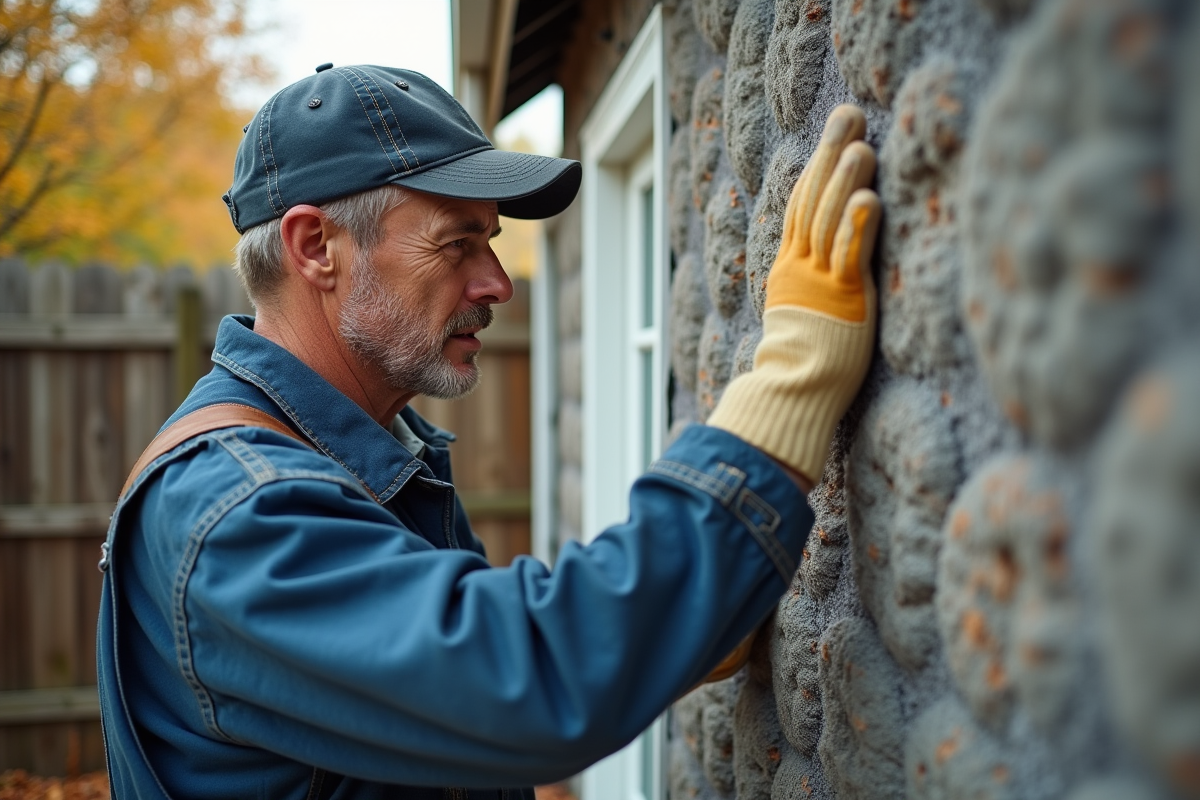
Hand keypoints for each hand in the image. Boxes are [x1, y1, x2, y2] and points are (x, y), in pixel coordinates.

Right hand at [707, 105, 880, 484]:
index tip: (833, 133)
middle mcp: (800, 268)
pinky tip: (871, 197)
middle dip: (829, 154)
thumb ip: (814, 283)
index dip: (817, 166)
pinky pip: (848, 256)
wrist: (790, 398)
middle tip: (847, 114)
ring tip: (861, 144)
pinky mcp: (842, 300)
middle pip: (812, 200)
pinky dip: (858, 225)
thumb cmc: (805, 365)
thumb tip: (830, 263)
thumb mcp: (806, 313)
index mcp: (790, 269)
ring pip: (828, 221)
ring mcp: (819, 282)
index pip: (801, 206)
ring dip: (845, 180)